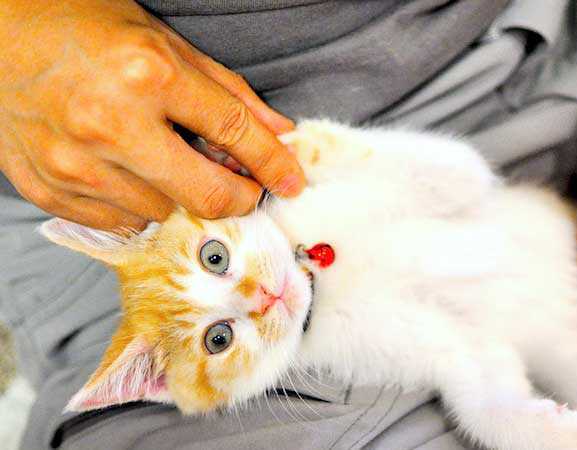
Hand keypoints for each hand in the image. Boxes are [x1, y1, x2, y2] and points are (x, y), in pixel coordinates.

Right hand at [0, 0, 303, 230]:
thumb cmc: (86, 28)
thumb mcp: (168, 44)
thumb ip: (229, 94)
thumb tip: (279, 135)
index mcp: (148, 74)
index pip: (234, 132)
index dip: (273, 163)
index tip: (290, 180)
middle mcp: (109, 123)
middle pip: (206, 195)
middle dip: (238, 198)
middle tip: (242, 188)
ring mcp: (74, 163)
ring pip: (164, 213)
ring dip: (180, 196)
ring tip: (164, 160)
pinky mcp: (48, 189)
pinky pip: (121, 221)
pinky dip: (139, 204)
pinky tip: (128, 170)